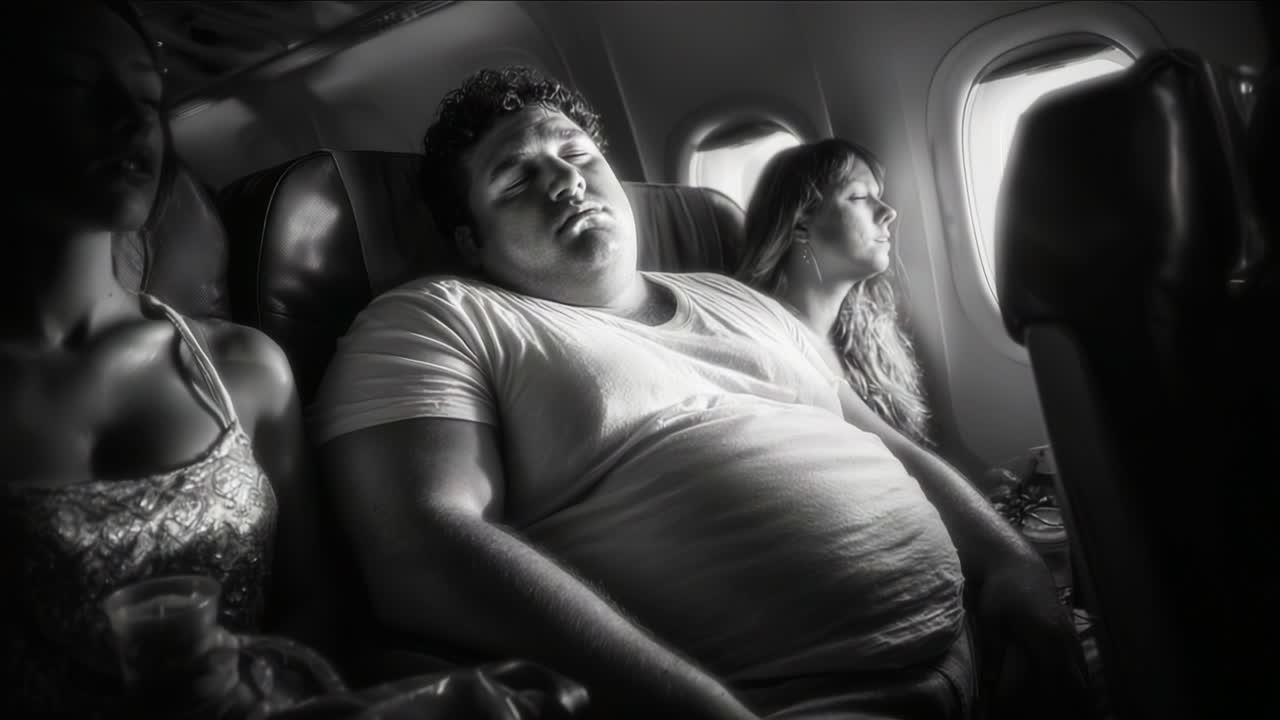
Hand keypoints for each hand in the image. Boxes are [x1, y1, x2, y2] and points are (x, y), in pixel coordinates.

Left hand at [974, 560, 1094, 719]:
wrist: (1016, 560)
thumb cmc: (1001, 588)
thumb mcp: (991, 618)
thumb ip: (993, 650)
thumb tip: (990, 682)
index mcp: (1047, 638)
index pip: (1060, 681)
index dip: (1058, 702)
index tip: (1049, 714)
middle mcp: (1064, 637)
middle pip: (1078, 680)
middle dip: (1074, 701)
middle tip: (1066, 714)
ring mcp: (1069, 631)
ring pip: (1082, 669)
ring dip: (1078, 689)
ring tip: (1072, 708)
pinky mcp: (1068, 626)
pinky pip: (1079, 657)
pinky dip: (1078, 674)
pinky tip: (1072, 684)